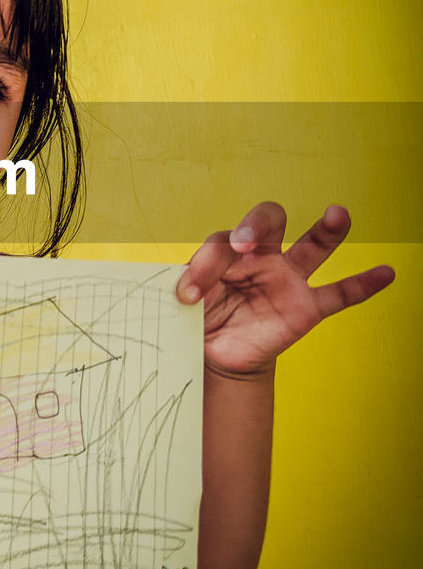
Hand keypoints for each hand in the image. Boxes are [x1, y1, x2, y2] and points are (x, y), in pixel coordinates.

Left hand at [176, 203, 394, 379]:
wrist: (215, 355)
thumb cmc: (199, 318)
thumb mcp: (186, 304)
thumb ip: (188, 290)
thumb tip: (184, 293)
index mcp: (227, 251)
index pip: (221, 243)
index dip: (203, 266)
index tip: (188, 295)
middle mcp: (261, 257)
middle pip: (267, 223)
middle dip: (255, 227)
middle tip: (244, 245)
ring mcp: (287, 280)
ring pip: (312, 247)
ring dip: (326, 230)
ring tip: (338, 214)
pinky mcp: (306, 308)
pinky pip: (338, 295)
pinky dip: (362, 284)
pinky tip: (385, 272)